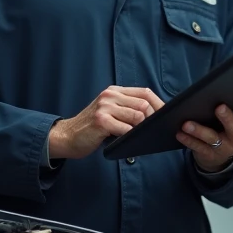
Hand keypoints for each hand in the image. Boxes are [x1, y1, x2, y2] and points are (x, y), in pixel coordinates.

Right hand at [48, 86, 163, 159]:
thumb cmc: (91, 128)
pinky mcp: (101, 121)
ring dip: (141, 129)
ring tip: (138, 136)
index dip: (159, 104)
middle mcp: (110, 95)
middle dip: (152, 119)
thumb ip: (127, 109)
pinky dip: (130, 136)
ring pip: (138, 116)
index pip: (144, 92)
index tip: (166, 116)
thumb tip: (153, 115)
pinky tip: (127, 141)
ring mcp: (105, 107)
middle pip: (144, 103)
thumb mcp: (109, 112)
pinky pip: (126, 129)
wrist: (66, 136)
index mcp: (114, 92)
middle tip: (153, 130)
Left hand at [177, 97, 232, 171]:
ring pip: (212, 138)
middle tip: (219, 107)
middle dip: (228, 118)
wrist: (221, 155)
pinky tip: (180, 132)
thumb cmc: (229, 126)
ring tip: (187, 123)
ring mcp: (224, 148)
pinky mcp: (209, 154)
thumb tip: (225, 83)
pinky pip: (198, 147)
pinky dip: (188, 139)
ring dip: (199, 130)